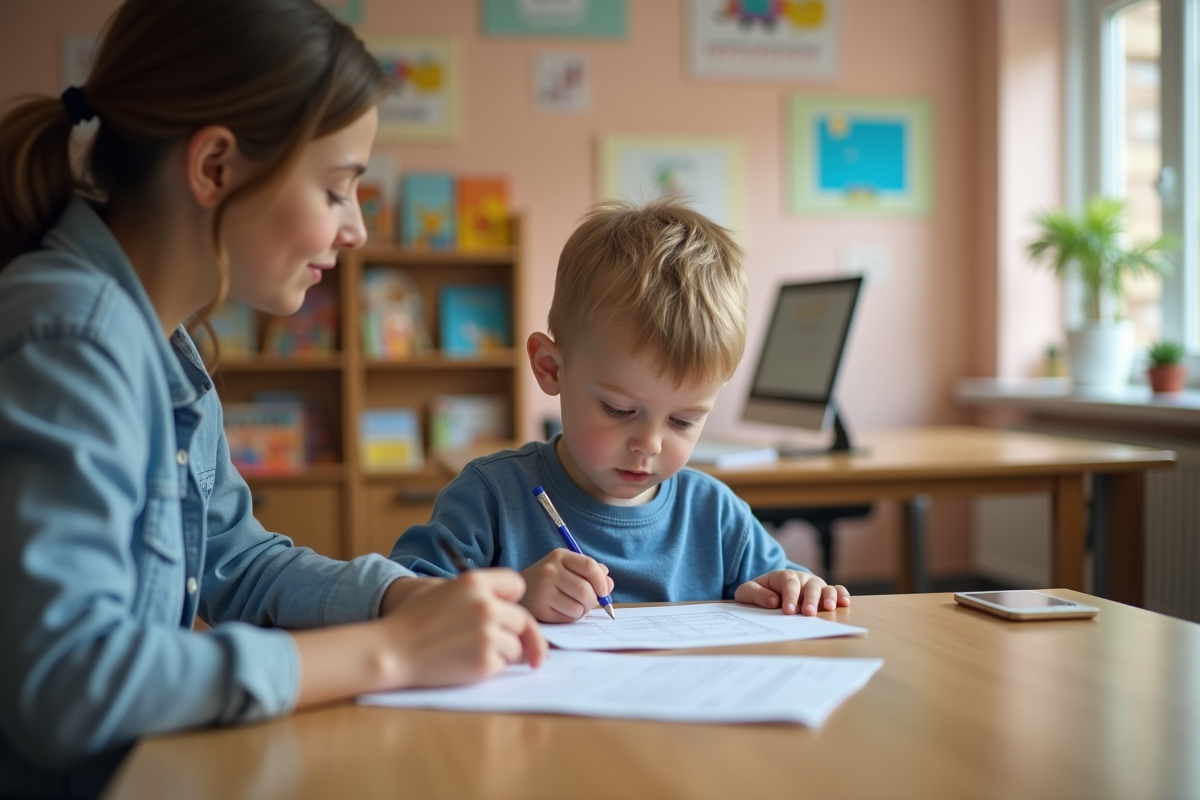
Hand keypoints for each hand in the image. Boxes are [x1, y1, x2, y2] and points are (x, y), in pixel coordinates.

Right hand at [380, 568, 546, 687]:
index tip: (506, 610)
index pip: (516, 585)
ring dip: (502, 651)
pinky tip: (466, 662)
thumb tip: (513, 610)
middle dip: (510, 631)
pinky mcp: (485, 662)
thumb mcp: (446, 591)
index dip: (510, 599)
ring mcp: (488, 634)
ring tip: (470, 650)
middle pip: (522, 619)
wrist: (392, 651)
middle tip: (489, 639)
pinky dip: (491, 667)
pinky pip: (504, 665)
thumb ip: (480, 594)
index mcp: (475, 582)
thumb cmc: (415, 621)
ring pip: (517, 646)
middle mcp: (486, 605)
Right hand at [519, 548, 614, 622]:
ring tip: (573, 606)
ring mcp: (542, 590)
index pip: (589, 566)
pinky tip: (562, 611)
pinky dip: (571, 618)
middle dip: (593, 600)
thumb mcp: (569, 567)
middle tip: (589, 602)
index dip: (601, 581)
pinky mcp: (539, 609)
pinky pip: (567, 619)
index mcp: (560, 556)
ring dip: (582, 611)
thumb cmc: (551, 579)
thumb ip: (591, 572)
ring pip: (578, 608)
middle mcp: (549, 571)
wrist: (521, 590)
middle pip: (585, 590)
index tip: (604, 591)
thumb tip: (609, 583)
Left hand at [735, 570, 850, 615]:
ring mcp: (814, 585)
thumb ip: (756, 594)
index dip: (790, 596)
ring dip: (828, 597)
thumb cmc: (759, 593)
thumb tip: (772, 600)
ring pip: (825, 587)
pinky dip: (842, 595)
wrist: (768, 591)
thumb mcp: (747, 592)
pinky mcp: (824, 593)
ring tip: (828, 608)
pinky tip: (844, 603)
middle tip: (808, 613)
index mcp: (783, 576)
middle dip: (809, 599)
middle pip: (809, 585)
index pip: (789, 582)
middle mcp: (802, 579)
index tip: (788, 610)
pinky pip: (836, 590)